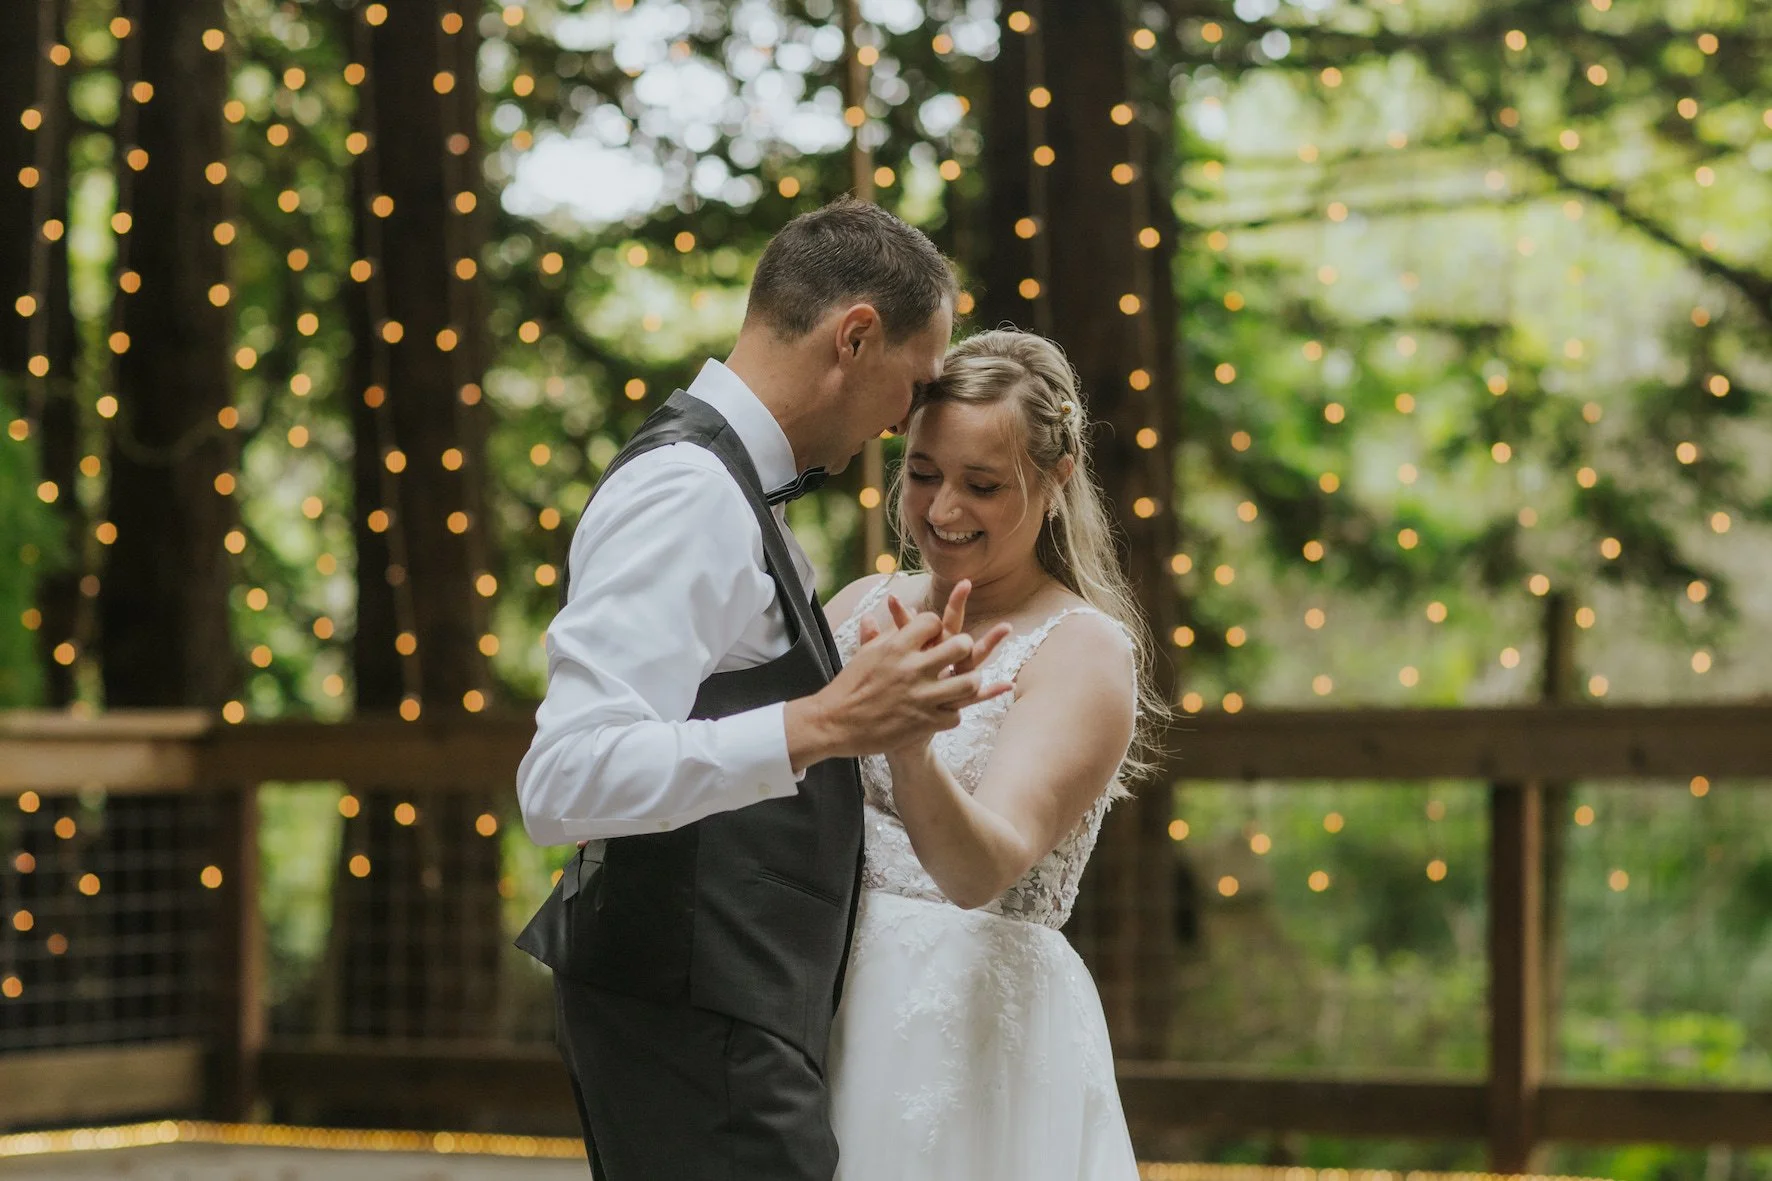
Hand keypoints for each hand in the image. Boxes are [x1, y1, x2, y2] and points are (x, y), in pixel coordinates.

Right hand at [785, 584, 1012, 765]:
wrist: (834, 722)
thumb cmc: (850, 685)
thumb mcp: (868, 653)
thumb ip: (891, 632)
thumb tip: (903, 609)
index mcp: (896, 647)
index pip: (933, 621)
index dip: (937, 624)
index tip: (936, 633)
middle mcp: (912, 669)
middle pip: (960, 645)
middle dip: (966, 646)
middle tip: (962, 653)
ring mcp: (921, 697)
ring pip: (968, 682)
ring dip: (971, 681)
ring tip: (966, 682)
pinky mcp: (924, 723)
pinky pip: (956, 715)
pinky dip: (953, 713)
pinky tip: (946, 711)